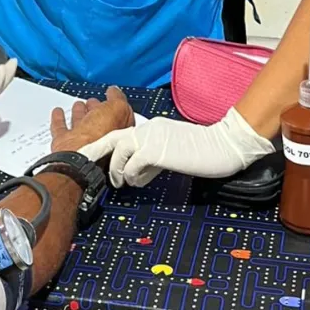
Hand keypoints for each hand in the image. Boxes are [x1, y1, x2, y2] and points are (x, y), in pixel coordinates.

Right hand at [50, 87, 133, 154]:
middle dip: (96, 109)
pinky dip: (59, 120)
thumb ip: (117, 98)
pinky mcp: (66, 144)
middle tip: (92, 101)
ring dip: (78, 114)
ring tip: (77, 104)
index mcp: (118, 133)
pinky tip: (57, 112)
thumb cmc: (103, 135)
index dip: (114, 106)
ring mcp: (83, 142)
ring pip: (81, 125)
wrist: (80, 155)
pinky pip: (61, 129)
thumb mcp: (118, 109)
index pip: (118, 117)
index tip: (110, 96)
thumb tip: (115, 91)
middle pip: (99, 122)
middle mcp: (102, 140)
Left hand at [79, 108, 272, 186]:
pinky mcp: (158, 151)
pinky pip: (134, 165)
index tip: (88, 154)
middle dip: (95, 152)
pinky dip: (133, 176)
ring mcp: (151, 138)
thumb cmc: (201, 151)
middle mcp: (147, 128)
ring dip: (117, 170)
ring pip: (119, 152)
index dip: (102, 146)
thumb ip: (151, 157)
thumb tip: (135, 173)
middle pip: (111, 138)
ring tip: (122, 182)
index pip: (119, 134)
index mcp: (150, 127)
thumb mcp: (171, 150)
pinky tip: (139, 182)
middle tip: (85, 164)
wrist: (223, 146)